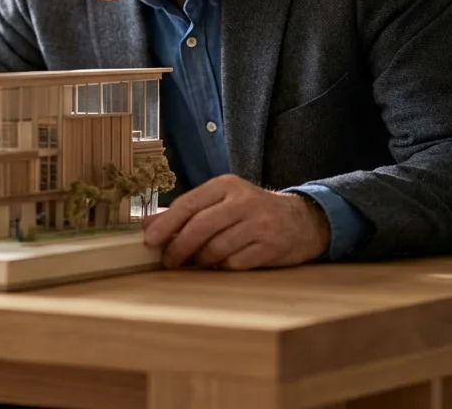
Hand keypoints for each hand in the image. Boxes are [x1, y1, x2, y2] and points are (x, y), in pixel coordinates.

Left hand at [142, 174, 330, 269]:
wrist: (303, 221)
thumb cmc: (252, 211)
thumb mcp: (221, 202)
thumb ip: (186, 211)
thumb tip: (148, 224)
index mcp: (227, 185)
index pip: (189, 203)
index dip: (166, 223)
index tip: (150, 240)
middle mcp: (244, 201)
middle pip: (200, 226)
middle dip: (179, 247)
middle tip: (168, 261)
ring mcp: (260, 224)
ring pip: (216, 248)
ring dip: (201, 260)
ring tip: (198, 262)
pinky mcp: (271, 247)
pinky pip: (235, 263)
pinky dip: (223, 267)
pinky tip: (223, 264)